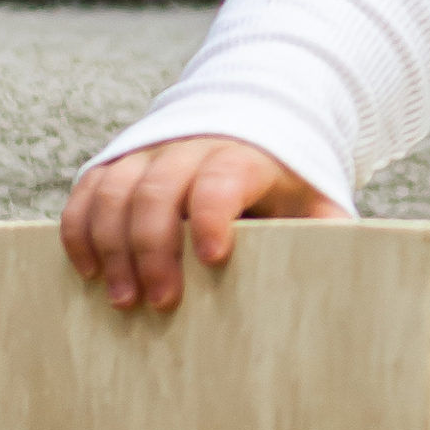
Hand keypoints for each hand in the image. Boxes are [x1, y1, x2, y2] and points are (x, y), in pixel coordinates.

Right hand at [59, 137, 344, 309]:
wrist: (247, 128)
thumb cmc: (284, 180)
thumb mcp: (314, 198)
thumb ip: (327, 226)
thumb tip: (348, 265)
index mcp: (243, 154)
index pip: (222, 178)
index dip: (213, 214)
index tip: (213, 258)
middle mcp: (187, 147)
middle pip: (158, 191)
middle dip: (154, 248)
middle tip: (160, 301)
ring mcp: (147, 154)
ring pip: (114, 191)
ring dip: (111, 246)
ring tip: (123, 300)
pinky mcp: (117, 165)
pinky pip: (87, 192)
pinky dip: (80, 229)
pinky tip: (88, 270)